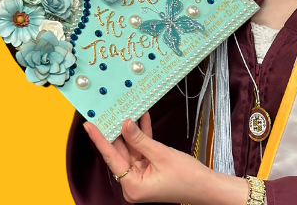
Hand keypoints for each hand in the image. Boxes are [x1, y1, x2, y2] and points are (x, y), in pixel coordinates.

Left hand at [84, 114, 248, 204]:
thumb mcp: (160, 155)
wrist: (207, 187)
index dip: (100, 139)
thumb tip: (124, 125)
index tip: (89, 125)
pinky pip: (143, 150)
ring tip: (124, 110)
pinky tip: (141, 119)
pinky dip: (143, 136)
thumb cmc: (187, 177)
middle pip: (120, 153)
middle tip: (107, 112)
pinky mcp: (150, 170)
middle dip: (116, 131)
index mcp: (132, 186)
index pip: (111, 158)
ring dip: (131, 131)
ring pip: (132, 149)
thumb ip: (139, 140)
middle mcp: (134, 183)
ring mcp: (142, 176)